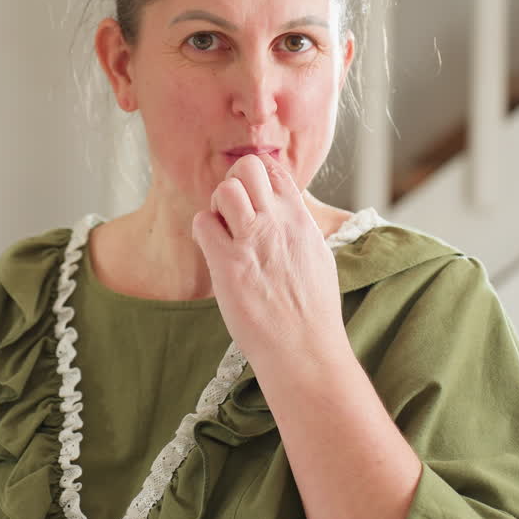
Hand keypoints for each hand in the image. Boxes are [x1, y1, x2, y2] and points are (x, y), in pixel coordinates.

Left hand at [190, 154, 344, 365]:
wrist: (305, 350)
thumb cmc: (311, 313)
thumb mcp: (317, 256)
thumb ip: (298, 229)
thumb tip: (285, 212)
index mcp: (300, 220)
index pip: (274, 169)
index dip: (255, 177)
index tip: (250, 200)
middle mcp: (277, 223)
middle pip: (247, 168)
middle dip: (233, 184)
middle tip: (232, 214)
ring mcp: (253, 242)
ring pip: (224, 190)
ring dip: (216, 206)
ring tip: (223, 233)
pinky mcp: (229, 265)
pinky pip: (202, 223)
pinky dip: (202, 232)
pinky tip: (213, 251)